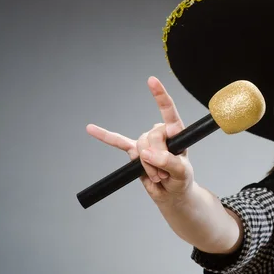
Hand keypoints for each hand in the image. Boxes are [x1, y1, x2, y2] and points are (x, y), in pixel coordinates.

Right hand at [86, 76, 194, 203]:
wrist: (172, 192)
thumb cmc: (181, 179)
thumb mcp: (182, 173)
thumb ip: (169, 162)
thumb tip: (148, 153)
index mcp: (177, 133)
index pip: (168, 113)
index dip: (160, 97)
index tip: (151, 80)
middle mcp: (160, 133)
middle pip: (150, 137)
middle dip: (156, 159)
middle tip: (165, 173)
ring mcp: (146, 142)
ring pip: (139, 148)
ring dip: (147, 166)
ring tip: (158, 176)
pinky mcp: (134, 151)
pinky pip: (118, 142)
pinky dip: (105, 136)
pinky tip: (91, 129)